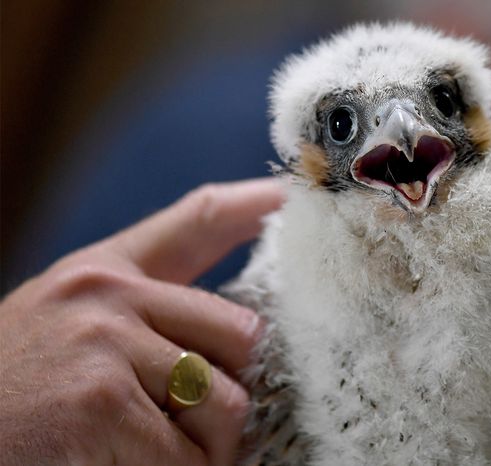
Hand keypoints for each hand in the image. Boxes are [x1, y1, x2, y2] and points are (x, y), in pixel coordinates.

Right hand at [0, 179, 283, 464]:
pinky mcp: (100, 402)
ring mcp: (105, 343)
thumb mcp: (66, 325)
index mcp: (101, 274)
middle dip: (229, 390)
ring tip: (149, 454)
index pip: (196, 221)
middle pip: (242, 333)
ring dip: (205, 446)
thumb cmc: (11, 394)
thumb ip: (141, 316)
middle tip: (187, 427)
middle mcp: (107, 294)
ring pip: (225, 401)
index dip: (254, 203)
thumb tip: (235, 332)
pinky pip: (190, 453)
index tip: (294, 194)